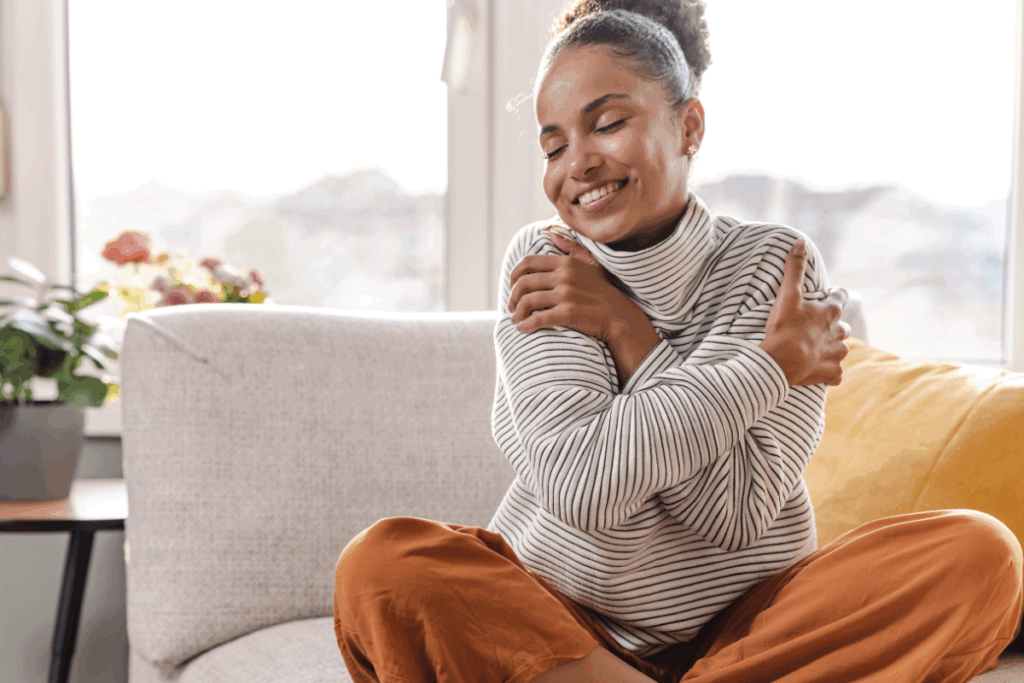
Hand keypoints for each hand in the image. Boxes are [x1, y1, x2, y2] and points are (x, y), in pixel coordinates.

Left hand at [507, 229, 634, 342]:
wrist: (620, 317)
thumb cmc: (604, 292)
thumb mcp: (590, 264)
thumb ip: (571, 248)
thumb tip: (552, 234)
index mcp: (566, 263)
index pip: (528, 263)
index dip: (514, 275)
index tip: (513, 286)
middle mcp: (564, 276)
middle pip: (524, 283)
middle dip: (512, 296)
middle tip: (512, 306)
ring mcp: (566, 295)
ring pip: (528, 301)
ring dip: (517, 312)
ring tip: (516, 319)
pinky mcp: (568, 313)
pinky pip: (538, 319)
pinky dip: (526, 325)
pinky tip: (523, 329)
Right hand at [759, 240, 850, 386]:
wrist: (782, 362)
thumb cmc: (785, 327)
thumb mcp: (787, 295)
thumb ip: (794, 269)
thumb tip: (800, 242)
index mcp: (831, 312)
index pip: (841, 296)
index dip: (834, 295)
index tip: (826, 296)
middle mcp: (839, 332)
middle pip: (843, 325)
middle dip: (833, 325)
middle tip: (815, 327)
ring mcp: (837, 354)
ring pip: (841, 349)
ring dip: (832, 348)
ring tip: (815, 349)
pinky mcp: (832, 373)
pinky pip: (836, 374)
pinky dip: (829, 372)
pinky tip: (819, 371)